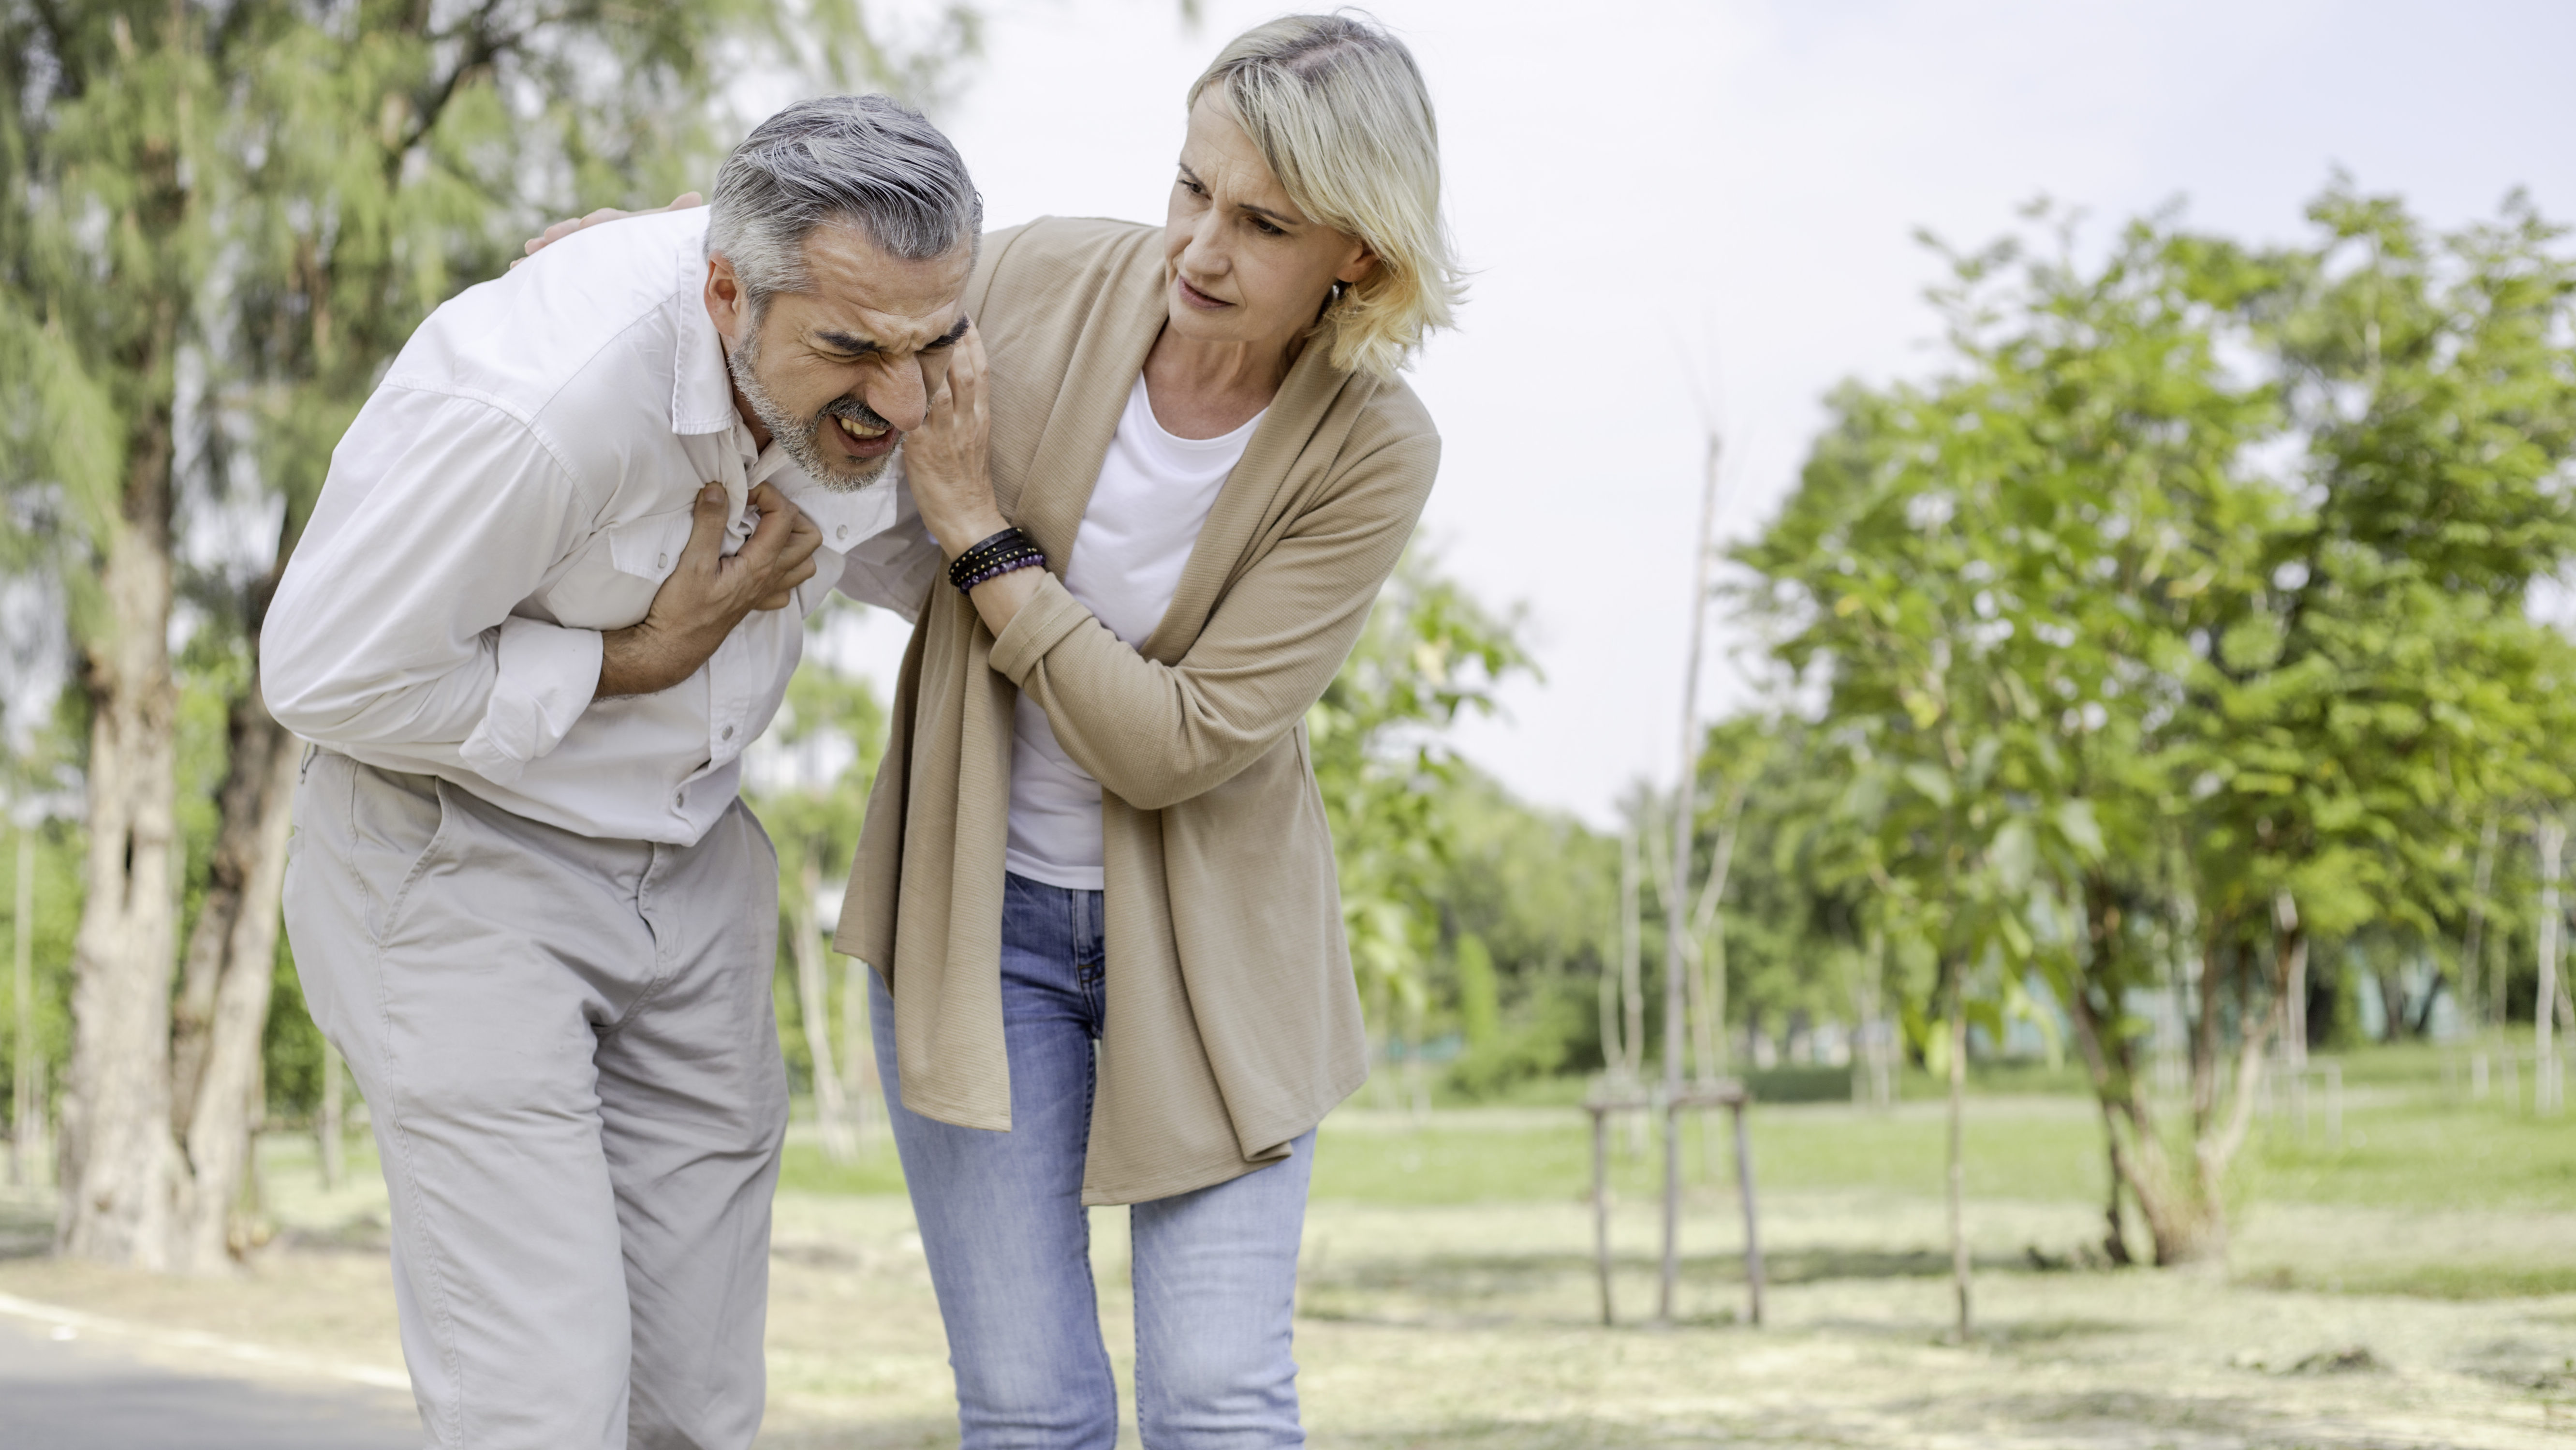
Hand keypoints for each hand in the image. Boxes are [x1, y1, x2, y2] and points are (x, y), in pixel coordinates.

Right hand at [511, 191, 703, 267]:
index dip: (594, 225)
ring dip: (542, 252)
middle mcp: (600, 233)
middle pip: (577, 233)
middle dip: (561, 236)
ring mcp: (586, 249)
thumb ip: (676, 219)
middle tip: (543, 240)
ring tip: (523, 258)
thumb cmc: (666, 246)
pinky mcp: (577, 265)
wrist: (660, 257)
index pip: (606, 221)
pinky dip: (536, 267)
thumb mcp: (670, 234)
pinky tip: (515, 272)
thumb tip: (695, 197)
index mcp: (621, 225)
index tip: (582, 227)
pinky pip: (555, 264)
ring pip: (561, 248)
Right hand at [599, 482, 822, 696]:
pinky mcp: (756, 602)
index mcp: (760, 565)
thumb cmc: (681, 609)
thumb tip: (719, 489)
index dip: (768, 494)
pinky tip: (758, 559)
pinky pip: (786, 584)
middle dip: (790, 513)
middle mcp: (771, 578)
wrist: (673, 646)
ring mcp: (767, 592)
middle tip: (760, 506)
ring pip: (804, 562)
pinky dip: (782, 567)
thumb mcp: (692, 561)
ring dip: (791, 540)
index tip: (743, 492)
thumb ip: (709, 523)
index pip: (785, 517)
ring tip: (763, 528)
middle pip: (809, 539)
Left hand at [904, 320, 1006, 559]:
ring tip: (913, 327)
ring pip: (943, 384)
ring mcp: (946, 433)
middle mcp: (967, 420)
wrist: (969, 520)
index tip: (962, 314)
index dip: (972, 339)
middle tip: (937, 306)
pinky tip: (895, 370)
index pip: (981, 370)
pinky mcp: (924, 448)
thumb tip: (935, 389)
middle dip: (952, 336)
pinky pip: (917, 413)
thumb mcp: (970, 442)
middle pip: (964, 368)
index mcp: (981, 417)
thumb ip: (956, 414)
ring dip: (929, 355)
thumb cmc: (965, 484)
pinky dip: (909, 389)